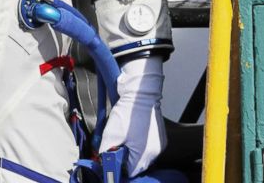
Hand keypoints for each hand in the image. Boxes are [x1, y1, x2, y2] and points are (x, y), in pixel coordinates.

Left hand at [100, 56, 165, 176]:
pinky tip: (132, 130)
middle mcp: (155, 152)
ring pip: (142, 155)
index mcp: (144, 155)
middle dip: (125, 156)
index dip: (118, 165)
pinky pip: (148, 145)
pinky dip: (139, 142)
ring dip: (132, 149)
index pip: (129, 171)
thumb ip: (107, 150)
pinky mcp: (160, 136)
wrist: (141, 92)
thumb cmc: (128, 110)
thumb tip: (104, 158)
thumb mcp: (111, 132)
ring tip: (125, 134)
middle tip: (116, 143)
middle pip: (136, 164)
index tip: (111, 157)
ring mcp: (159, 144)